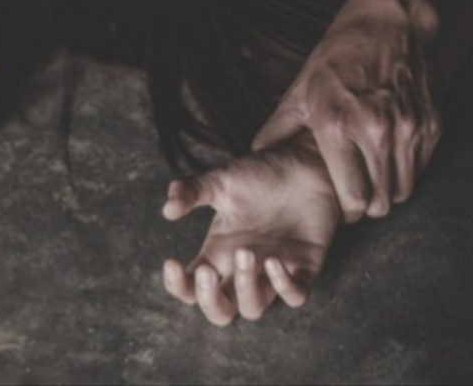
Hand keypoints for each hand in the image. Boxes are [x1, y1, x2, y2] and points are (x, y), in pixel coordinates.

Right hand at [161, 133, 339, 325]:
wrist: (304, 162)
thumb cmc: (260, 174)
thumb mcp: (221, 180)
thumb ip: (192, 191)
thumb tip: (167, 209)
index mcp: (218, 252)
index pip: (191, 287)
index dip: (178, 286)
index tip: (172, 262)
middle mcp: (242, 268)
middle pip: (220, 311)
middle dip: (210, 300)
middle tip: (207, 272)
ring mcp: (272, 271)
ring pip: (253, 308)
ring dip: (246, 289)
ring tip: (246, 252)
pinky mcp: (305, 267)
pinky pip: (296, 296)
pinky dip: (285, 287)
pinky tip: (275, 261)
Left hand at [252, 0, 442, 220]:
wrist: (391, 22)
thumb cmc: (339, 57)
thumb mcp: (300, 91)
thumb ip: (277, 129)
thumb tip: (255, 155)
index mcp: (337, 125)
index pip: (352, 198)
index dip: (346, 211)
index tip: (340, 206)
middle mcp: (376, 130)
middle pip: (380, 202)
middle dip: (366, 206)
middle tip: (356, 196)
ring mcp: (408, 127)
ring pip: (403, 190)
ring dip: (387, 192)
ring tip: (371, 178)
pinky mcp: (431, 123)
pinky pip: (420, 168)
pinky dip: (405, 171)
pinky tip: (388, 157)